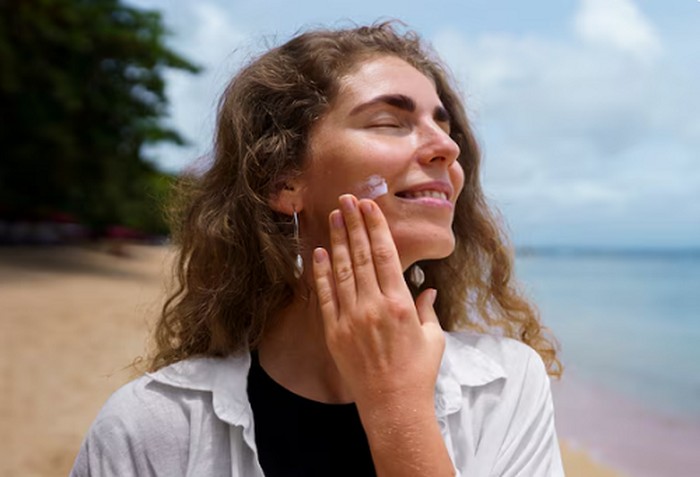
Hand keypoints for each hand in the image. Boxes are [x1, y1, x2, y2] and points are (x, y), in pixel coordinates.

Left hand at [311, 194, 444, 408]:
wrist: (393, 405)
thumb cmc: (418, 372)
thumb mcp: (433, 337)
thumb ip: (427, 308)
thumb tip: (427, 288)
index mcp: (400, 303)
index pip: (385, 255)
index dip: (376, 227)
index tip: (369, 206)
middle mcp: (374, 306)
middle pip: (361, 255)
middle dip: (354, 224)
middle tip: (347, 199)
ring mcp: (351, 318)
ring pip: (342, 270)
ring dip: (338, 240)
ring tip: (334, 216)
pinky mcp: (334, 332)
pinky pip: (325, 296)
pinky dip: (321, 273)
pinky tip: (319, 252)